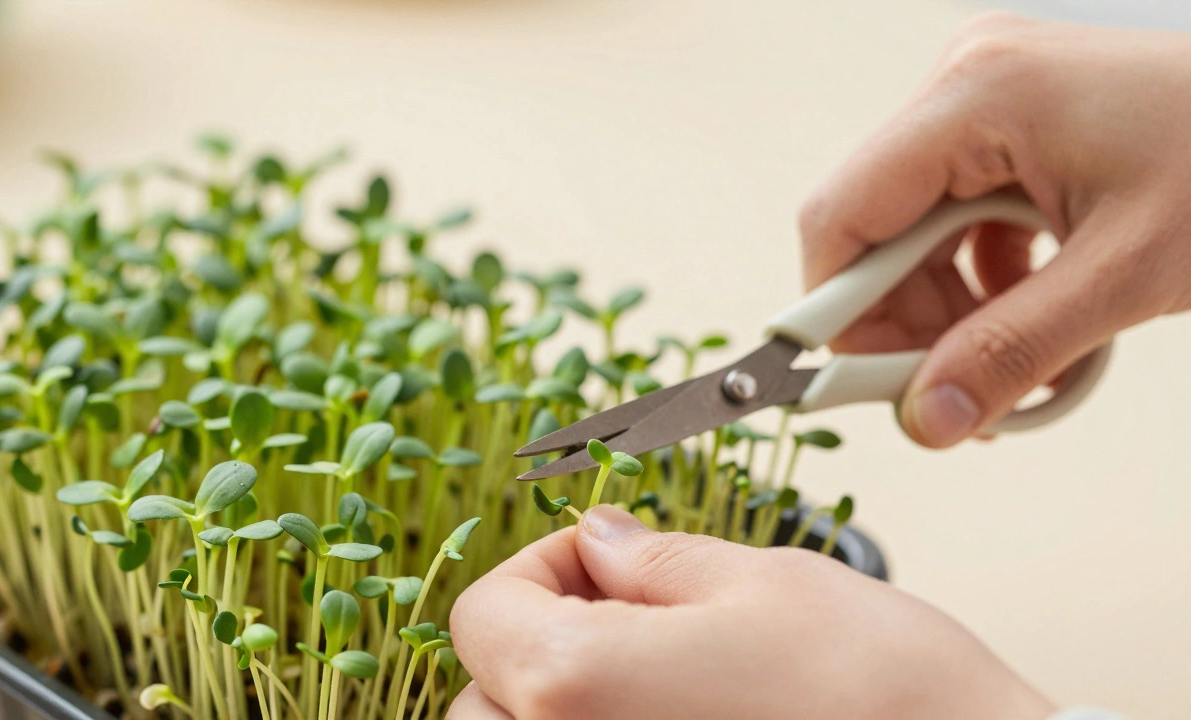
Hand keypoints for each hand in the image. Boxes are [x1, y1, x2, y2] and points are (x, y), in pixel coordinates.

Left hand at [448, 505, 1051, 719]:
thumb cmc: (889, 697)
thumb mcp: (764, 583)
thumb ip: (653, 561)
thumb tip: (598, 543)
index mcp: (577, 685)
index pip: (481, 614)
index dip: (539, 566)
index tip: (602, 559)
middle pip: (483, 697)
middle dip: (536, 641)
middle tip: (624, 613)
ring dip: (558, 705)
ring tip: (654, 676)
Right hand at [800, 13, 1190, 446]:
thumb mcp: (1127, 273)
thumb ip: (1013, 352)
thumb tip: (928, 419)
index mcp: (975, 96)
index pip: (840, 216)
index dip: (835, 313)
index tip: (861, 389)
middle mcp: (965, 85)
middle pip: (873, 231)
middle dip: (908, 324)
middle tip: (950, 394)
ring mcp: (988, 101)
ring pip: (914, 235)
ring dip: (950, 314)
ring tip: (1012, 365)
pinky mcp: (1014, 127)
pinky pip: (960, 221)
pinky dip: (984, 284)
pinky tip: (1034, 320)